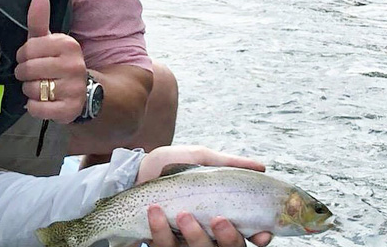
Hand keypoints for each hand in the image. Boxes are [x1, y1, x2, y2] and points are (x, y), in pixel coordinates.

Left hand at [14, 0, 86, 123]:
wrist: (82, 90)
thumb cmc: (57, 62)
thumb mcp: (48, 41)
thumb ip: (39, 20)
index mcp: (68, 45)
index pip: (27, 49)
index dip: (23, 56)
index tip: (30, 59)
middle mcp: (74, 65)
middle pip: (27, 70)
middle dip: (24, 74)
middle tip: (33, 75)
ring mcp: (74, 88)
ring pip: (32, 90)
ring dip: (30, 91)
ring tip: (40, 87)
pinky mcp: (70, 109)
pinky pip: (38, 108)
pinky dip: (34, 107)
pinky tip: (43, 101)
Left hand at [138, 146, 272, 246]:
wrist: (135, 172)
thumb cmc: (170, 167)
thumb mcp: (200, 159)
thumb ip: (228, 164)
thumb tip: (261, 168)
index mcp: (220, 216)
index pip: (246, 235)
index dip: (258, 238)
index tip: (260, 233)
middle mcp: (205, 233)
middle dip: (227, 238)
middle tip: (218, 219)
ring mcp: (184, 241)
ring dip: (193, 235)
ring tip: (182, 214)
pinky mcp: (162, 244)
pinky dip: (160, 230)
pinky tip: (154, 211)